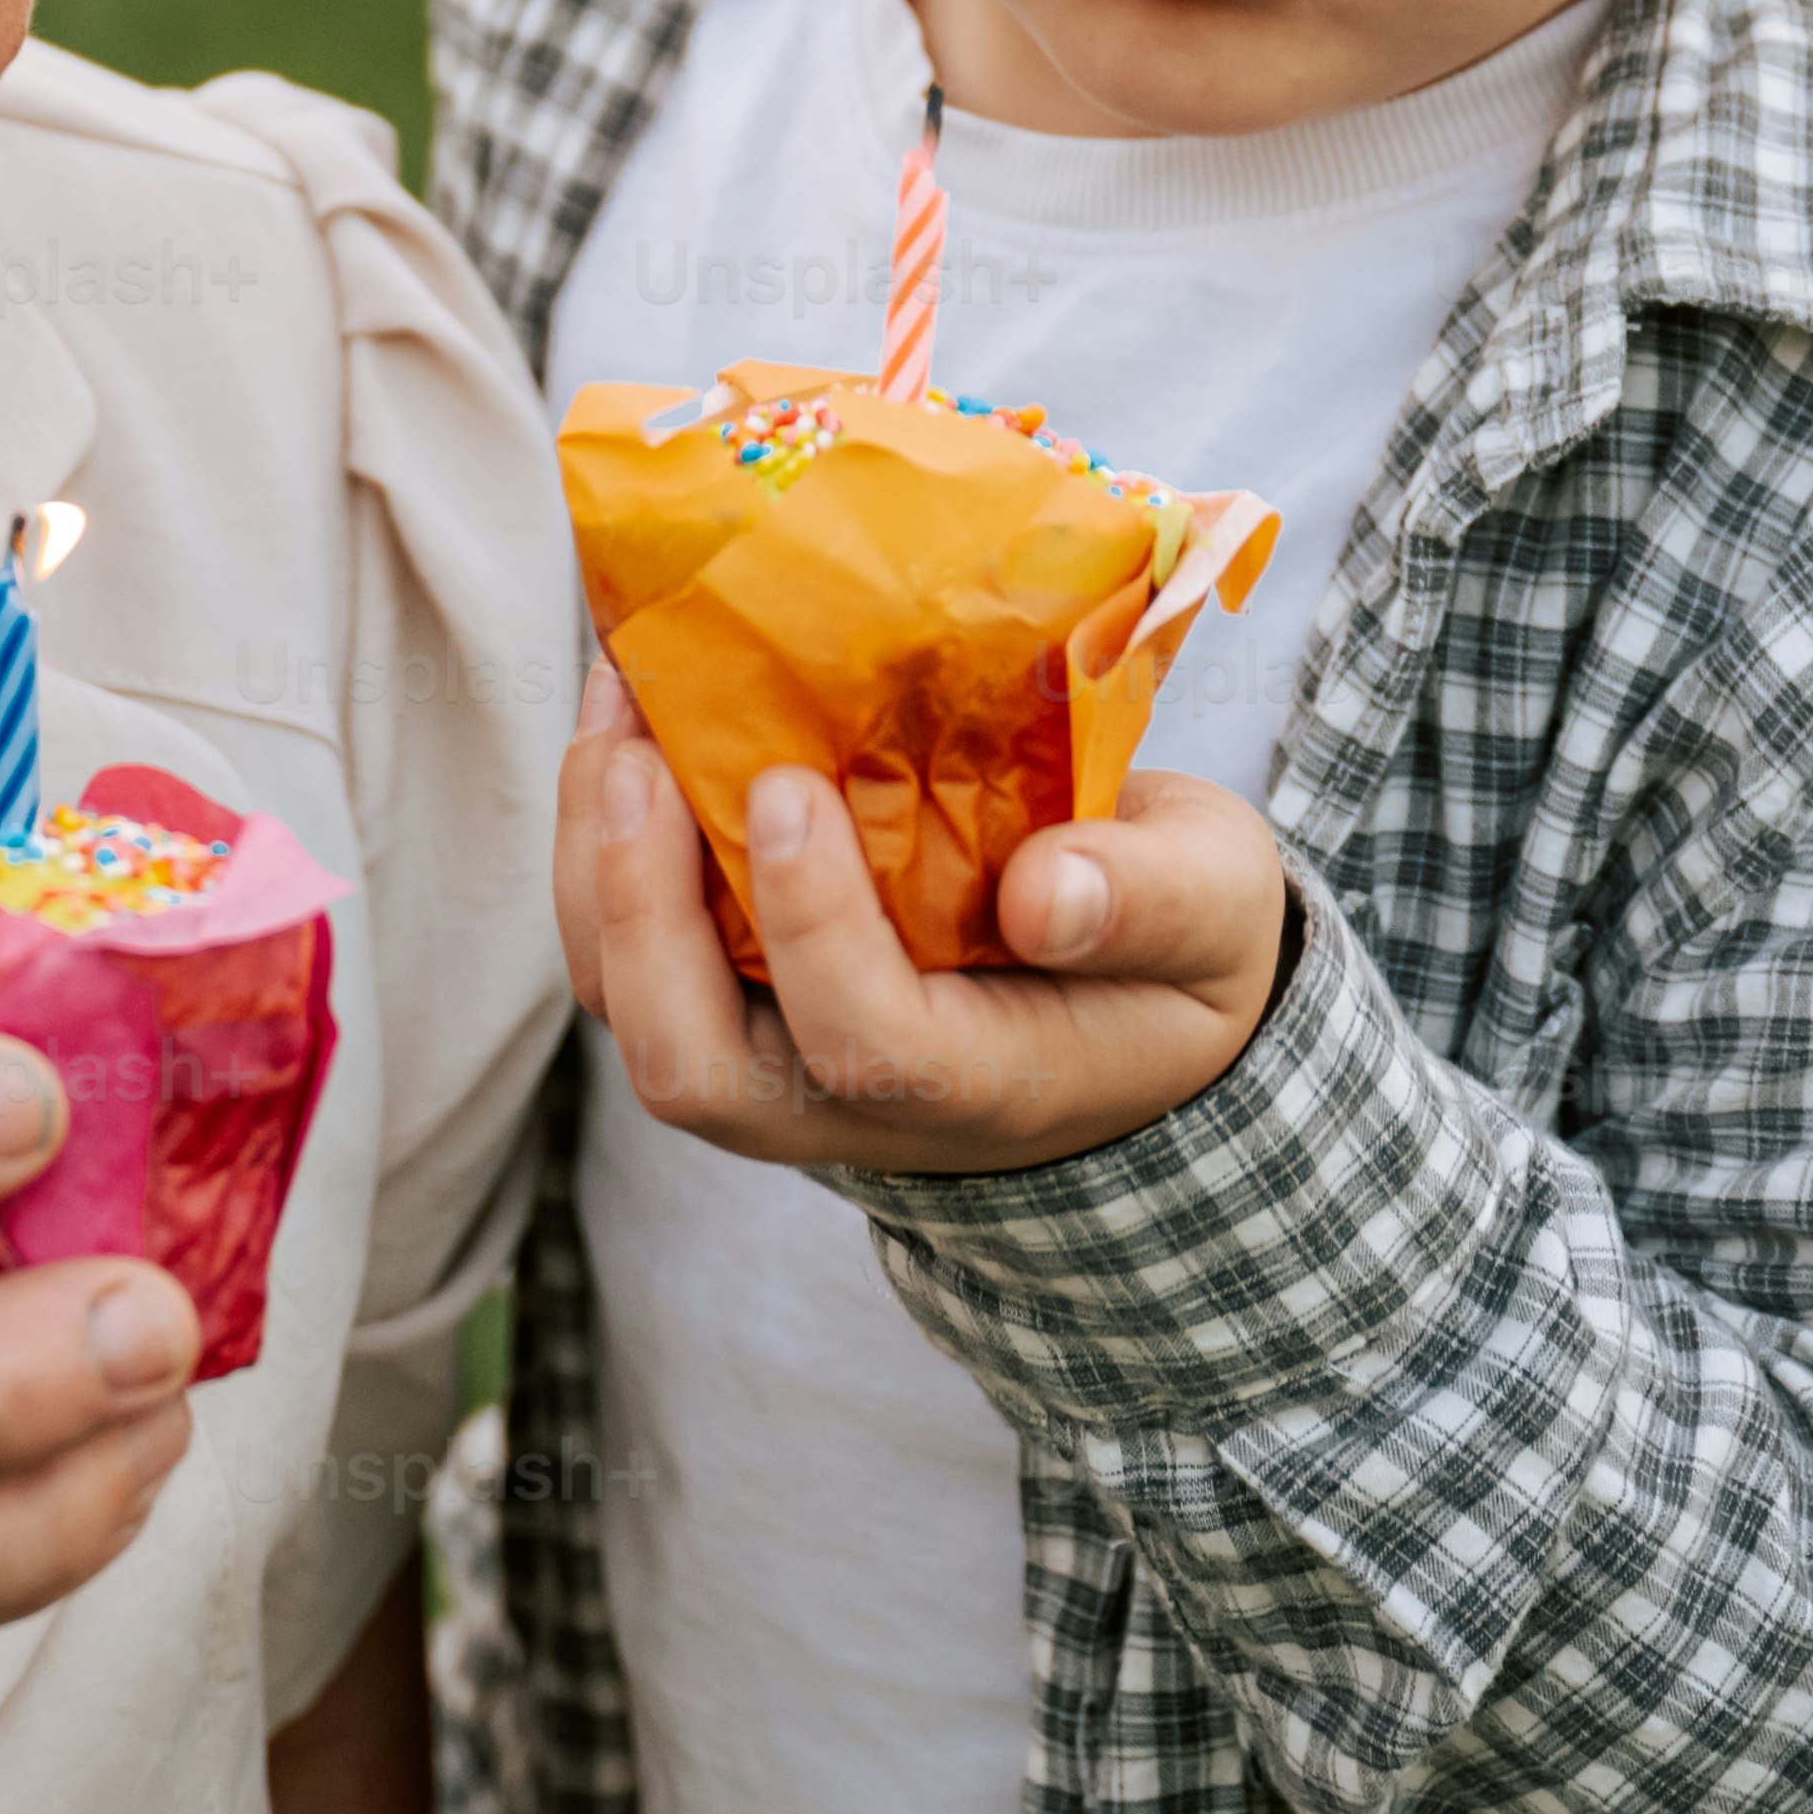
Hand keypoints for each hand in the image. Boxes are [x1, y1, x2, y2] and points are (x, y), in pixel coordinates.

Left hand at [560, 657, 1290, 1177]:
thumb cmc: (1175, 943)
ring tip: (616, 709)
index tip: (789, 785)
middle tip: (643, 757)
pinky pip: (628, 950)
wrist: (1137, 996)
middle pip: (693, 1068)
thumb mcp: (1214, 910)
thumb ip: (1149, 903)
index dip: (810, 925)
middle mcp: (848, 1104)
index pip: (864, 1045)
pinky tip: (625, 717)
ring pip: (634, 1010)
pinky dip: (601, 844)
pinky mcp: (737, 1000)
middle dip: (642, 913)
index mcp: (982, 1086)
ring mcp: (776, 1063)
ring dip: (599, 866)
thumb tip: (1048, 892)